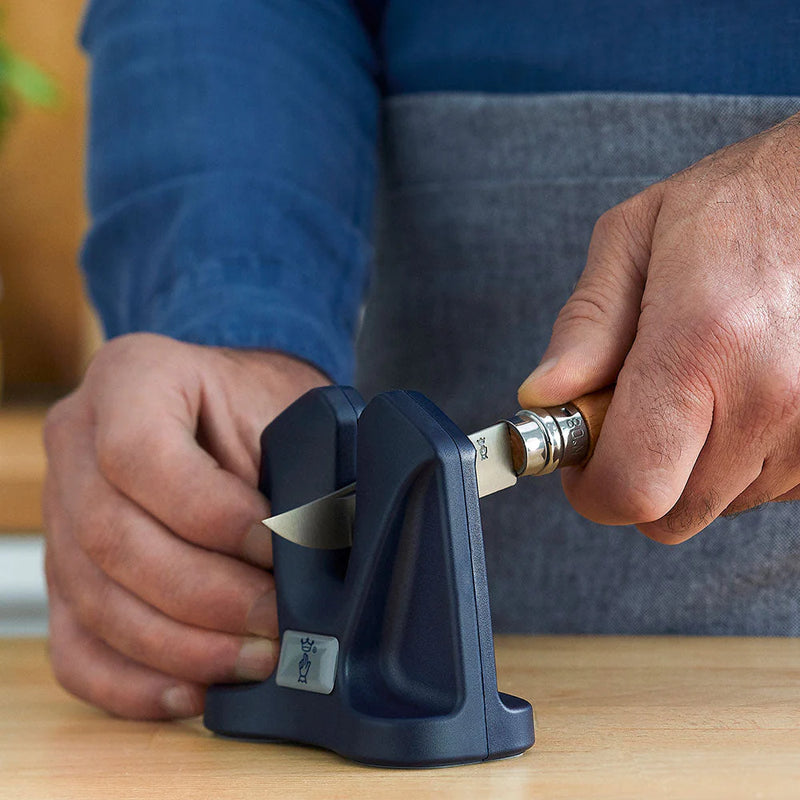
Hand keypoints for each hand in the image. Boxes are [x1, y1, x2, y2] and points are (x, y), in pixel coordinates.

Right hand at [44, 333, 327, 717]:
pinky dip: (133, 683)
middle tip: (277, 625)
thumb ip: (292, 472)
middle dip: (205, 598)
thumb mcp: (283, 411)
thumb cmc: (261, 409)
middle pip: (112, 539)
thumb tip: (320, 558)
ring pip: (94, 601)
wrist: (226, 410)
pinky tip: (192, 694)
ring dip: (180, 647)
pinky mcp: (65, 572)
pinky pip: (76, 645)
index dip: (212, 516)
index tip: (277, 547)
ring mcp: (60, 509)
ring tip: (253, 660)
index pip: (139, 455)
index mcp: (132, 377)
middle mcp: (78, 438)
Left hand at [518, 116, 799, 542]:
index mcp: (702, 346)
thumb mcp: (633, 241)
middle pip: (670, 514)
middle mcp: (767, 399)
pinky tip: (741, 395)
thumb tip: (544, 397)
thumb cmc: (734, 207)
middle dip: (637, 476)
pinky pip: (767, 487)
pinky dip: (741, 457)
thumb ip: (585, 327)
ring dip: (692, 465)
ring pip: (719, 504)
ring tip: (701, 387)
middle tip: (636, 413)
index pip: (631, 488)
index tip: (583, 457)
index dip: (592, 489)